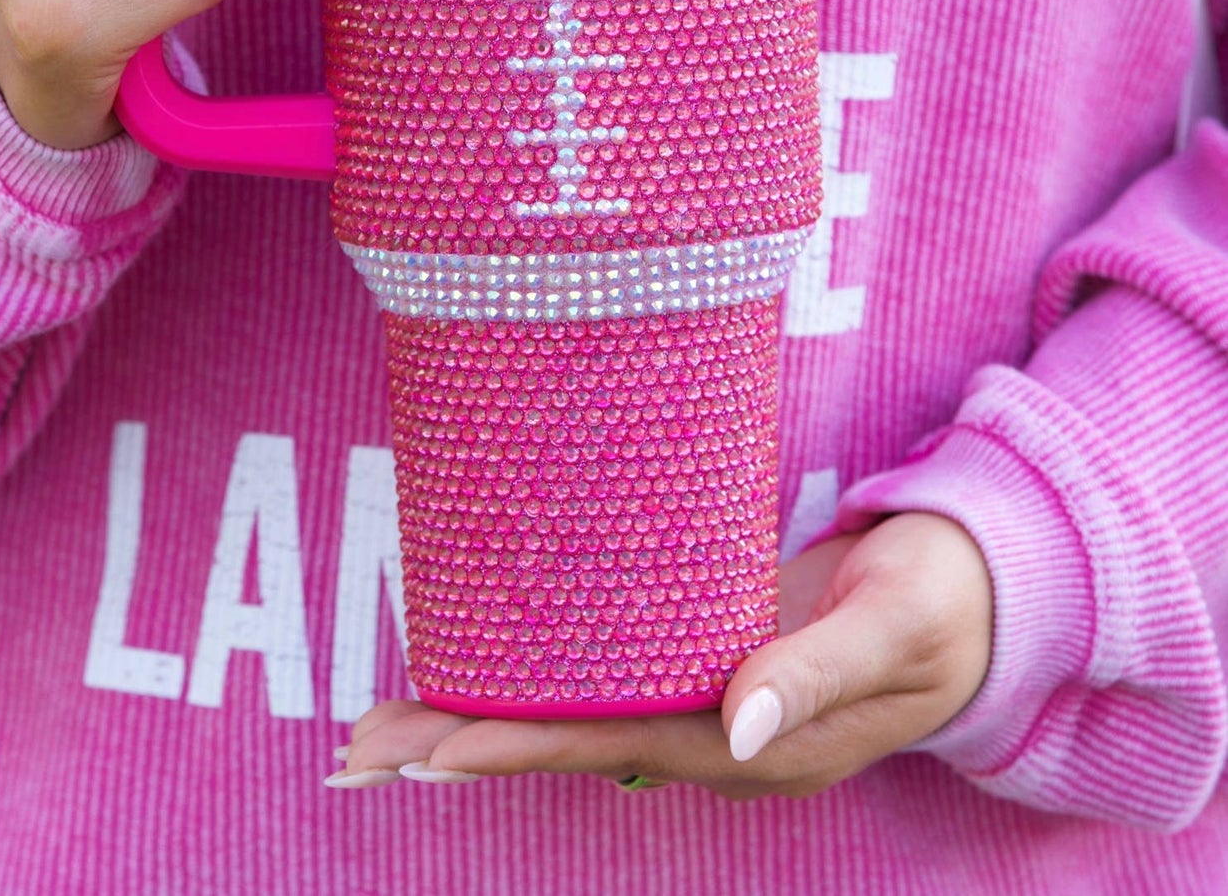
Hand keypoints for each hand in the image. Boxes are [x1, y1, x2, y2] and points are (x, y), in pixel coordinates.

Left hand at [334, 512, 991, 796]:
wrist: (985, 594)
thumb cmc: (944, 601)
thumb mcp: (892, 628)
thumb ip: (815, 675)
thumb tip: (736, 726)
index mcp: (755, 746)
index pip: (611, 744)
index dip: (516, 746)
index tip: (426, 750)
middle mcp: (719, 739)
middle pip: (572, 745)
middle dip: (464, 745)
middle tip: (359, 745)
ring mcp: (714, 706)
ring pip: (581, 719)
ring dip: (487, 719)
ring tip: (389, 723)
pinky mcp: (714, 663)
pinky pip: (611, 684)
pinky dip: (544, 685)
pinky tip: (495, 673)